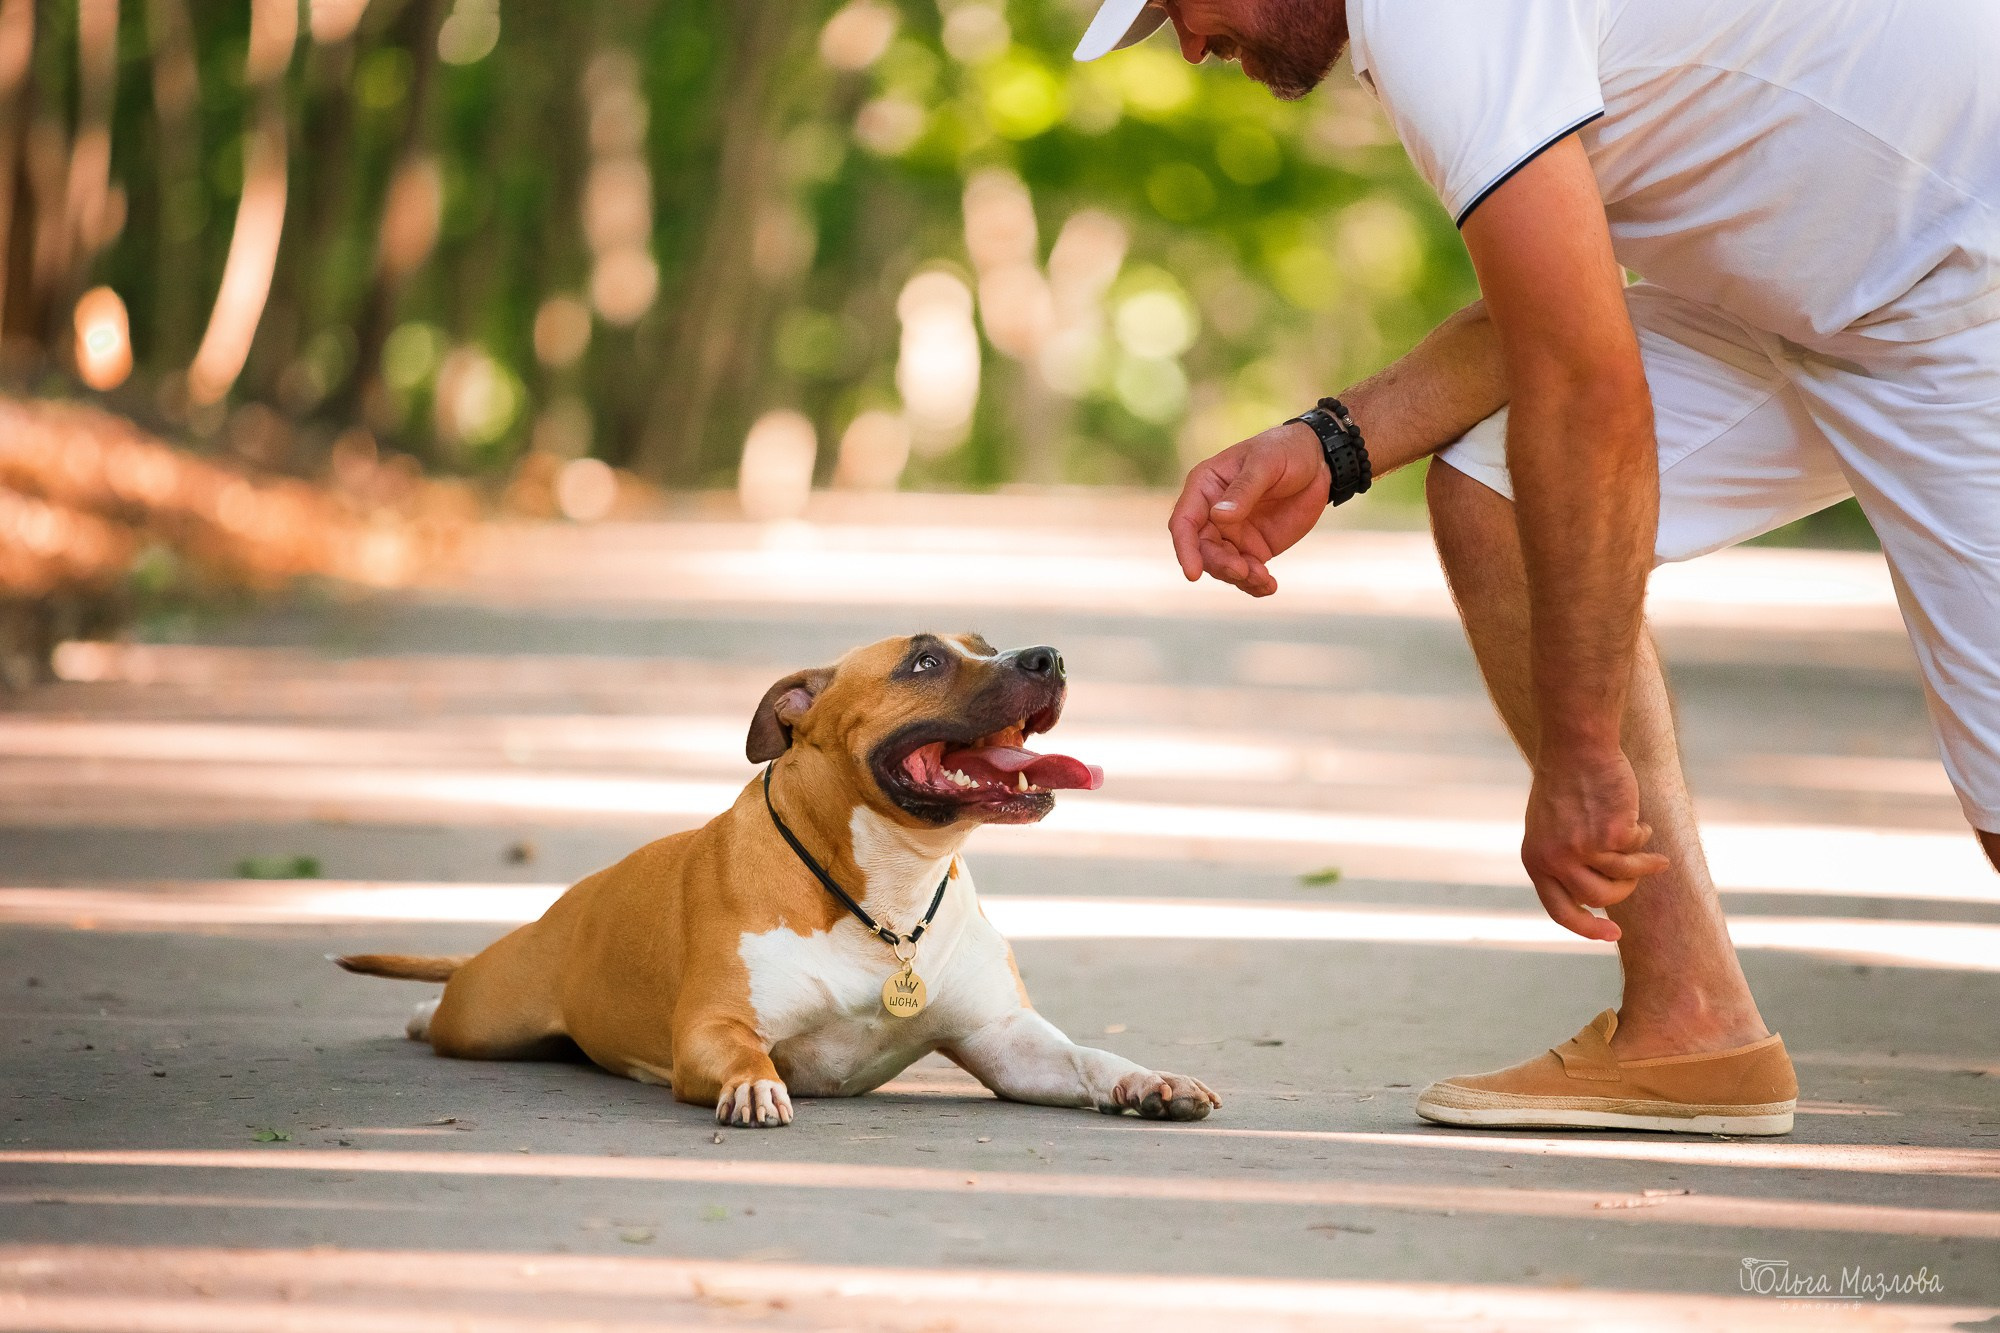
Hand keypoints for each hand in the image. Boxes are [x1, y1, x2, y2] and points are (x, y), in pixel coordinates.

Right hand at [1167, 421, 1329, 596]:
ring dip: (1240, 578)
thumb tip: (1219, 516)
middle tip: (1244, 571)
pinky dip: (1255, 585)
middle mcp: (1212, 513)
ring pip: (1224, 566)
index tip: (1193, 573)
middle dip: (1220, 565)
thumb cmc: (1286, 450)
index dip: (1185, 548)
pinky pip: (1247, 573)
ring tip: (1264, 579)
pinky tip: (1269, 586)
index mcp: (1205, 487)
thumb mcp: (1266, 463)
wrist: (1318, 461)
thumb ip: (1243, 490)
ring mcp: (1232, 533)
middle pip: (1203, 550)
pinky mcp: (1254, 548)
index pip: (1184, 522)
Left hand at [1522, 748, 1670, 941]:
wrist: (1576, 745)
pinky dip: (1642, 836)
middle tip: (1636, 877)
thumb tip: (1591, 898)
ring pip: (1624, 878)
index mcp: (1536, 860)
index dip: (1587, 928)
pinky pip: (1637, 849)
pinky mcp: (1611, 835)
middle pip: (1600, 898)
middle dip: (1624, 891)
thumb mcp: (1550, 827)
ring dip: (1643, 867)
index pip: (1561, 911)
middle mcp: (1555, 859)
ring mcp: (1583, 849)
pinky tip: (1636, 817)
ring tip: (1655, 857)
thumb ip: (1562, 859)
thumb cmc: (1566, 782)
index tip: (1612, 935)